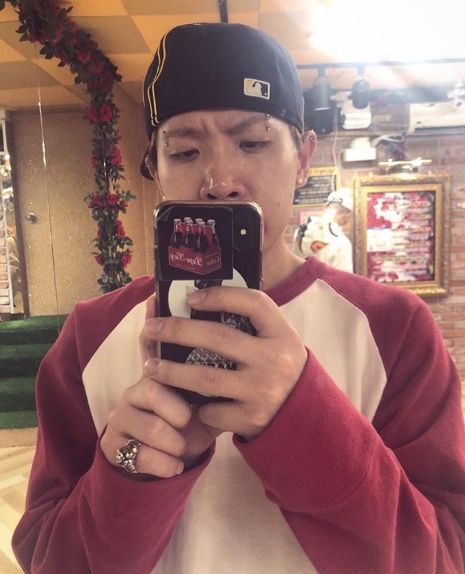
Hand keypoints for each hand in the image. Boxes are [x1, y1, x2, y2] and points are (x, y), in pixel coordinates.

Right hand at [100, 296, 218, 477]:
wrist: (160, 463)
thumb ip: (215, 373)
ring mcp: (120, 415)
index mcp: (156, 372)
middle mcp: (134, 389)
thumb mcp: (203, 400)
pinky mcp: (113, 444)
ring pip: (150, 427)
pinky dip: (165, 465)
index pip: (151, 346)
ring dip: (173, 441)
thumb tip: (242, 342)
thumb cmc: (188, 424)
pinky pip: (142, 456)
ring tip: (182, 446)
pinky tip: (175, 467)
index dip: (156, 337)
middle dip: (177, 410)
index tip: (164, 326)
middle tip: (190, 419)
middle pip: (152, 387)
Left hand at [144, 286, 307, 439]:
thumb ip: (251, 324)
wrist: (302, 416)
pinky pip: (211, 410)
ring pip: (205, 377)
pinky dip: (196, 406)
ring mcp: (262, 390)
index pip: (253, 303)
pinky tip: (186, 402)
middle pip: (218, 337)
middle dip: (177, 330)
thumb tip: (198, 302)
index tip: (191, 298)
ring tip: (150, 367)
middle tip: (151, 328)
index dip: (220, 296)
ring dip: (171, 371)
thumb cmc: (279, 369)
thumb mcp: (276, 341)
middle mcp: (274, 360)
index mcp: (282, 334)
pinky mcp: (251, 418)